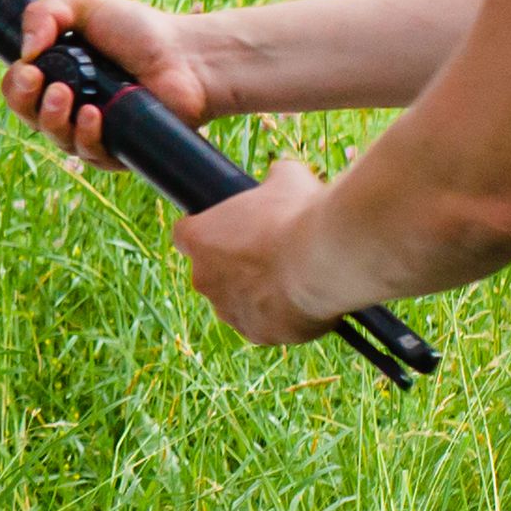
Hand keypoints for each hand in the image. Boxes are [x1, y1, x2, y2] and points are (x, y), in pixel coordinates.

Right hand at [2, 0, 216, 159]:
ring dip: (53, 119)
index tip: (29, 68)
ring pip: (56, 139)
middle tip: (42, 82)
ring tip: (67, 96)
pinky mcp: (115, 150)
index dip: (16, 83)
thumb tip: (25, 48)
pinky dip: (86, 136)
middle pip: (29, 117)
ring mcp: (91, 129)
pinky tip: (94, 116)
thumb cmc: (141, 32)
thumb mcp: (86, 4)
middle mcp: (70, 104)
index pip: (19, 88)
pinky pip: (89, 155)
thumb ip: (45, 12)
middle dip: (26, 102)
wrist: (187, 57)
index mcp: (58, 71)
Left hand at [172, 156, 339, 346]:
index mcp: (198, 239)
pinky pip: (266, 324)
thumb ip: (271, 180)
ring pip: (238, 302)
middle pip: (213, 271)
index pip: (186, 235)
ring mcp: (230, 311)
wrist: (324, 259)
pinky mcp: (259, 334)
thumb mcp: (285, 178)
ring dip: (258, 292)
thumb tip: (279, 175)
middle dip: (236, 264)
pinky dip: (282, 315)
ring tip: (294, 274)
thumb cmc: (298, 214)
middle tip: (271, 250)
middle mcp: (204, 279)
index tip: (231, 227)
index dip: (209, 230)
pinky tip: (305, 297)